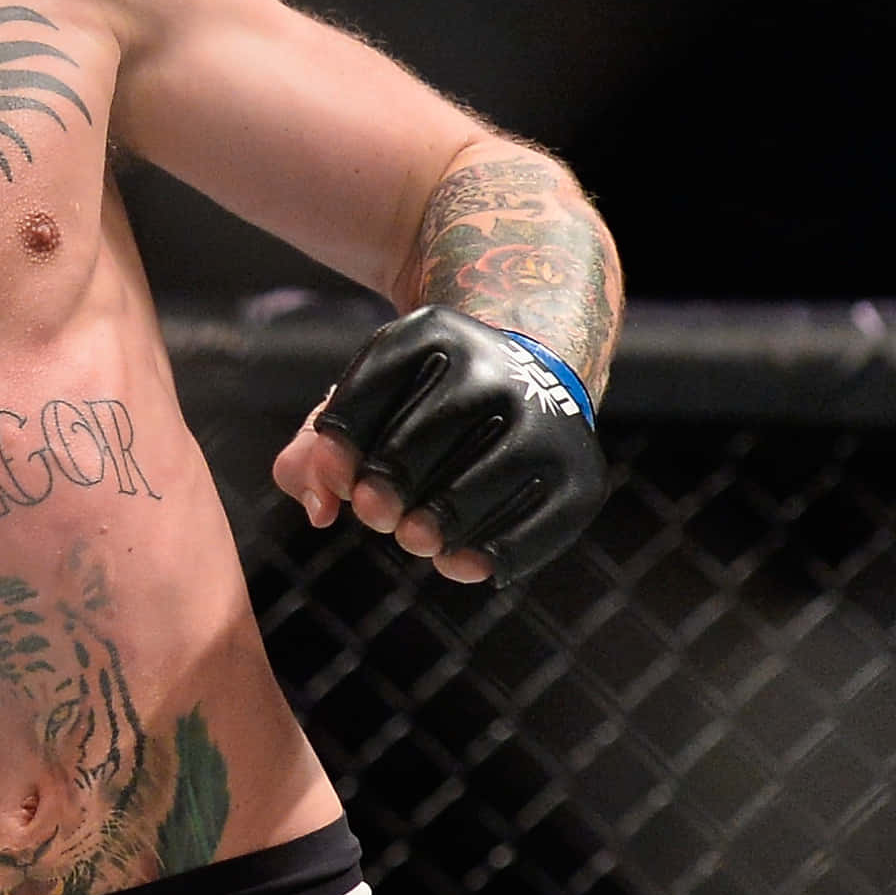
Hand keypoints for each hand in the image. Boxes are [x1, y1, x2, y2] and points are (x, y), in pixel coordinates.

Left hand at [276, 306, 607, 584]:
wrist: (533, 379)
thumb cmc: (425, 405)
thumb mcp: (366, 403)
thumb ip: (314, 453)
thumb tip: (321, 510)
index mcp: (429, 334)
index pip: (363, 399)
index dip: (339, 454)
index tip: (341, 481)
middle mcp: (495, 367)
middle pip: (416, 445)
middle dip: (383, 492)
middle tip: (376, 514)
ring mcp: (547, 421)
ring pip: (473, 489)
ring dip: (430, 527)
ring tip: (415, 537)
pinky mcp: (581, 476)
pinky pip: (528, 530)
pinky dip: (482, 553)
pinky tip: (456, 560)